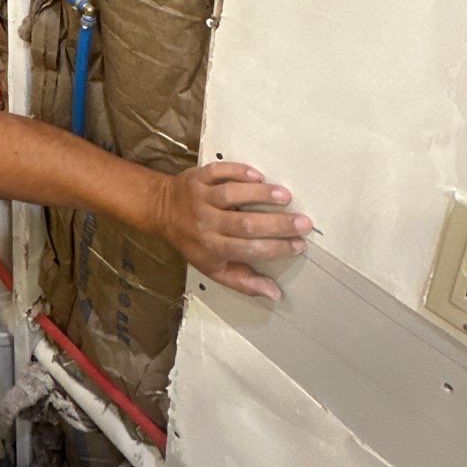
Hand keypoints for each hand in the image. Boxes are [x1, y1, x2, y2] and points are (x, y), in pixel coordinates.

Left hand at [155, 162, 310, 298]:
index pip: (248, 249)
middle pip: (245, 224)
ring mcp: (201, 198)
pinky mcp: (198, 177)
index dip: (275, 248)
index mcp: (212, 248)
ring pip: (233, 195)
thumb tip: (276, 294)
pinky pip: (218, 172)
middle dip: (277, 224)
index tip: (300, 245)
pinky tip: (259, 176)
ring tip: (286, 196)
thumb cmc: (194, 243)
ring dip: (261, 195)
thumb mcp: (214, 268)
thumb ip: (244, 282)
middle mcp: (206, 223)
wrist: (162, 211)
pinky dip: (238, 172)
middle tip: (303, 223)